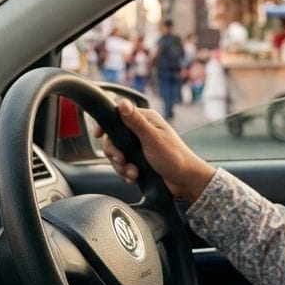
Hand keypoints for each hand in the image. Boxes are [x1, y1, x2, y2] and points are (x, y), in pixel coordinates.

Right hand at [96, 100, 215, 202]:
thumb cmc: (175, 158)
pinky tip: (134, 177)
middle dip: (114, 152)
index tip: (98, 134)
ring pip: (118, 154)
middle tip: (121, 160)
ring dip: (122, 166)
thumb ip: (136, 122)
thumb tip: (122, 103)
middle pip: (114, 138)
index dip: (106, 125)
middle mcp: (142, 131)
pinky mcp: (140, 161)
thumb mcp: (152, 139)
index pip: (118, 116)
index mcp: (146, 120)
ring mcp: (140, 147)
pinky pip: (124, 165)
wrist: (185, 182)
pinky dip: (126, 172)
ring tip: (133, 172)